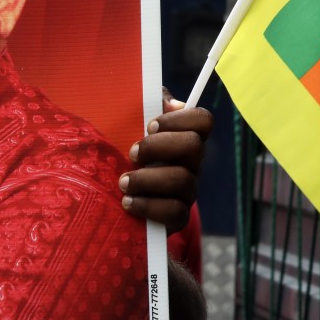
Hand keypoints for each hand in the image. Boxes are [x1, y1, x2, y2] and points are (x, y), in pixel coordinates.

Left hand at [120, 88, 212, 233]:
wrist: (116, 198)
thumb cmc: (126, 153)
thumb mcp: (131, 124)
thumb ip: (149, 105)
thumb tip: (172, 103)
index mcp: (184, 137)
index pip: (203, 120)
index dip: (180, 119)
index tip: (150, 125)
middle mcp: (192, 163)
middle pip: (194, 146)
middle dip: (158, 147)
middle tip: (132, 153)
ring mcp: (187, 190)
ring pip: (183, 181)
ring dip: (147, 179)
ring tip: (123, 182)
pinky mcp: (177, 217)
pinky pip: (176, 213)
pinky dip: (149, 207)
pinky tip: (128, 202)